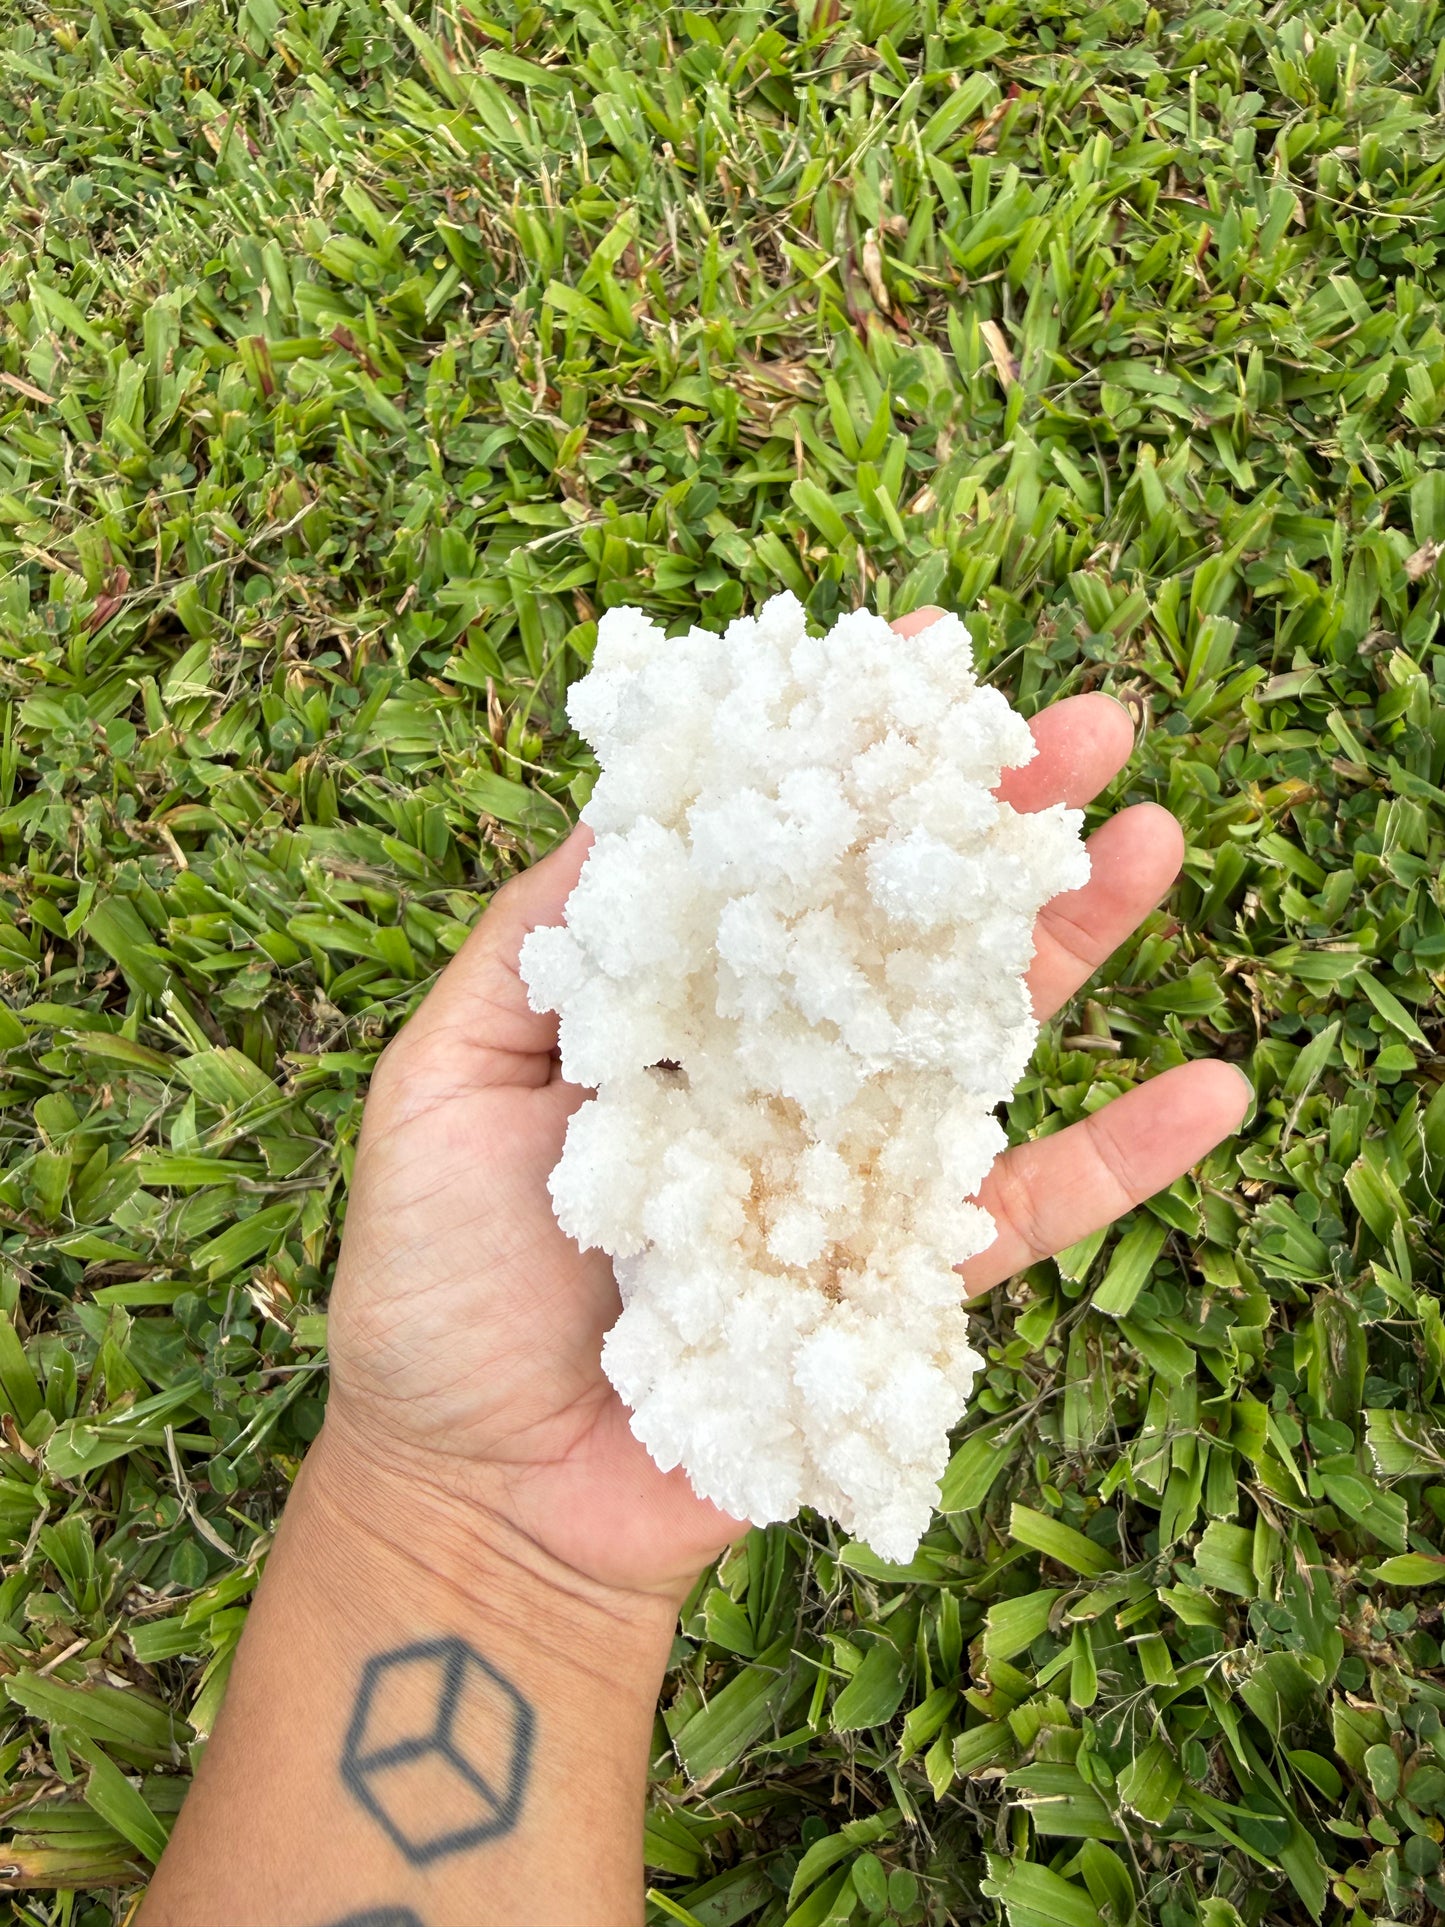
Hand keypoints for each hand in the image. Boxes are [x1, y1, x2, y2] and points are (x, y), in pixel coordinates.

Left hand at [322, 608, 1249, 1602]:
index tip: (921, 661)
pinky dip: (1124, 1160)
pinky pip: (1029, 1213)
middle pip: (899, 924)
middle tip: (1086, 725)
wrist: (481, 1490)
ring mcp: (848, 1167)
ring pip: (981, 1037)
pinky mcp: (899, 1283)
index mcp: (669, 1002)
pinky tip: (1217, 1088)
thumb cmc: (433, 1286)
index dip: (842, 759)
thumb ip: (539, 945)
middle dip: (987, 822)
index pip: (773, 853)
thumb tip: (635, 803)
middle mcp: (773, 1064)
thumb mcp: (443, 1079)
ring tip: (1154, 839)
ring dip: (1077, 944)